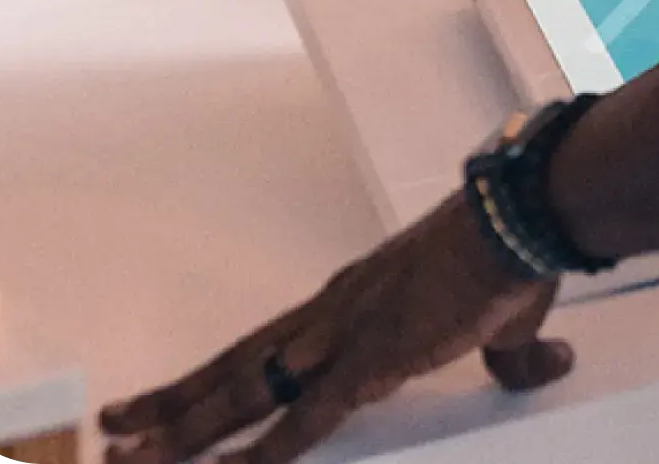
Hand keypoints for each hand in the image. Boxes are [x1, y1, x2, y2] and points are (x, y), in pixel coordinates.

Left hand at [99, 195, 565, 463]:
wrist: (519, 218)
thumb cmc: (512, 254)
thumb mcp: (507, 316)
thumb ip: (514, 354)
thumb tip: (545, 365)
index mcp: (353, 301)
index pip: (266, 346)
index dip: (217, 374)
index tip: (173, 395)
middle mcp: (330, 316)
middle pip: (233, 367)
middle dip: (173, 402)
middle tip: (113, 428)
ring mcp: (341, 338)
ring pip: (242, 391)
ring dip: (184, 429)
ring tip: (129, 456)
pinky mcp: (368, 363)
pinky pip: (301, 422)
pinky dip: (261, 455)